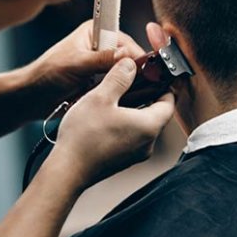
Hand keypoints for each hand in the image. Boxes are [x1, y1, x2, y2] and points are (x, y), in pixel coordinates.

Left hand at [23, 20, 144, 117]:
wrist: (32, 97)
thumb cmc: (46, 74)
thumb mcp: (75, 64)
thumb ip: (100, 59)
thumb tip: (125, 55)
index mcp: (95, 31)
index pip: (125, 41)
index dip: (135, 55)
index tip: (146, 70)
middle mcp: (101, 46)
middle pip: (128, 58)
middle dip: (134, 72)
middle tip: (145, 86)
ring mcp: (102, 65)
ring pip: (125, 74)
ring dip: (127, 84)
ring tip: (133, 95)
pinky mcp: (100, 82)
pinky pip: (118, 86)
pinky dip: (120, 93)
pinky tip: (124, 101)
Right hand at [48, 58, 174, 188]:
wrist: (67, 171)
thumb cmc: (84, 137)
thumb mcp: (101, 97)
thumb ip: (119, 77)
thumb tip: (130, 65)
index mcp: (149, 126)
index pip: (169, 103)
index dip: (165, 86)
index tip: (156, 75)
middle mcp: (147, 143)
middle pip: (156, 113)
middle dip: (146, 95)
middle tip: (133, 80)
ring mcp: (135, 154)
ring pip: (142, 125)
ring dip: (133, 110)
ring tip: (115, 96)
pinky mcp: (122, 160)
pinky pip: (131, 137)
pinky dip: (124, 124)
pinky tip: (106, 116)